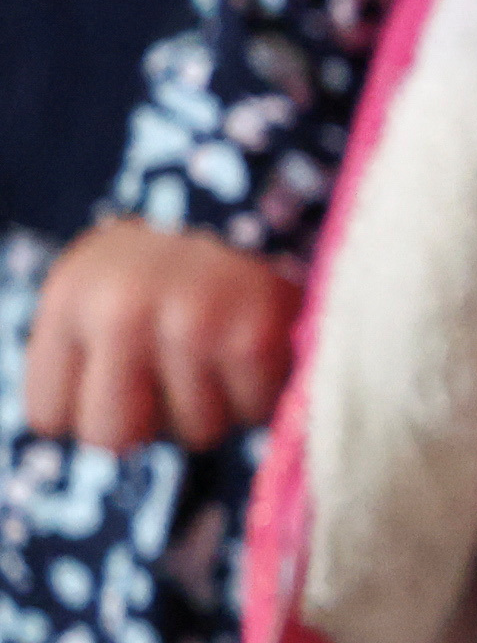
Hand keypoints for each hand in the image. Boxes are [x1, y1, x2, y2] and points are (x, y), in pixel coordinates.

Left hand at [16, 217, 297, 450]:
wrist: (259, 206)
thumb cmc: (164, 276)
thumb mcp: (97, 298)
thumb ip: (81, 362)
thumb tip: (94, 432)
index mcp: (68, 300)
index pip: (50, 416)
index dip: (88, 409)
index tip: (118, 374)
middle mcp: (120, 310)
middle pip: (112, 435)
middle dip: (147, 422)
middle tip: (171, 379)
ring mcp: (191, 323)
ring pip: (193, 432)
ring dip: (213, 407)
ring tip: (219, 355)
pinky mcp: (255, 338)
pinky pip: (250, 414)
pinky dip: (260, 397)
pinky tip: (255, 354)